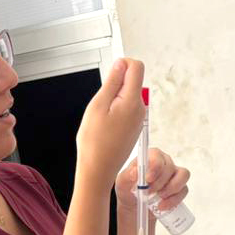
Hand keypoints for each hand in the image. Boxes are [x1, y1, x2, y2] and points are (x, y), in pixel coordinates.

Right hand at [75, 58, 145, 194]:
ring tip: (102, 117)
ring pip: (128, 95)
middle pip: (132, 80)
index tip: (109, 76)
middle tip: (101, 103)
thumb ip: (112, 82)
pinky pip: (126, 109)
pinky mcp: (134, 127)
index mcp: (132, 101)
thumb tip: (121, 64)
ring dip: (114, 99)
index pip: (136, 67)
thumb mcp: (98, 105)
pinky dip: (116, 110)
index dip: (122, 65)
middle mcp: (140, 109)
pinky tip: (106, 125)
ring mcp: (138, 119)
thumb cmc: (94, 142)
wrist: (98, 170)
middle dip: (116, 84)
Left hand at [115, 148, 189, 216]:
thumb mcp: (122, 182)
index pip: (157, 155)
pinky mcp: (180, 188)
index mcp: (151, 156)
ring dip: (171, 189)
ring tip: (158, 199)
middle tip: (148, 193)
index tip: (148, 179)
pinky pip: (183, 190)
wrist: (134, 207)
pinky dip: (174, 200)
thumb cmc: (128, 190)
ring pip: (182, 176)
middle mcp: (165, 162)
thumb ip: (127, 175)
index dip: (155, 166)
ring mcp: (174, 174)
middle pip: (169, 167)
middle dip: (159, 182)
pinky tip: (162, 206)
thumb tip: (134, 172)